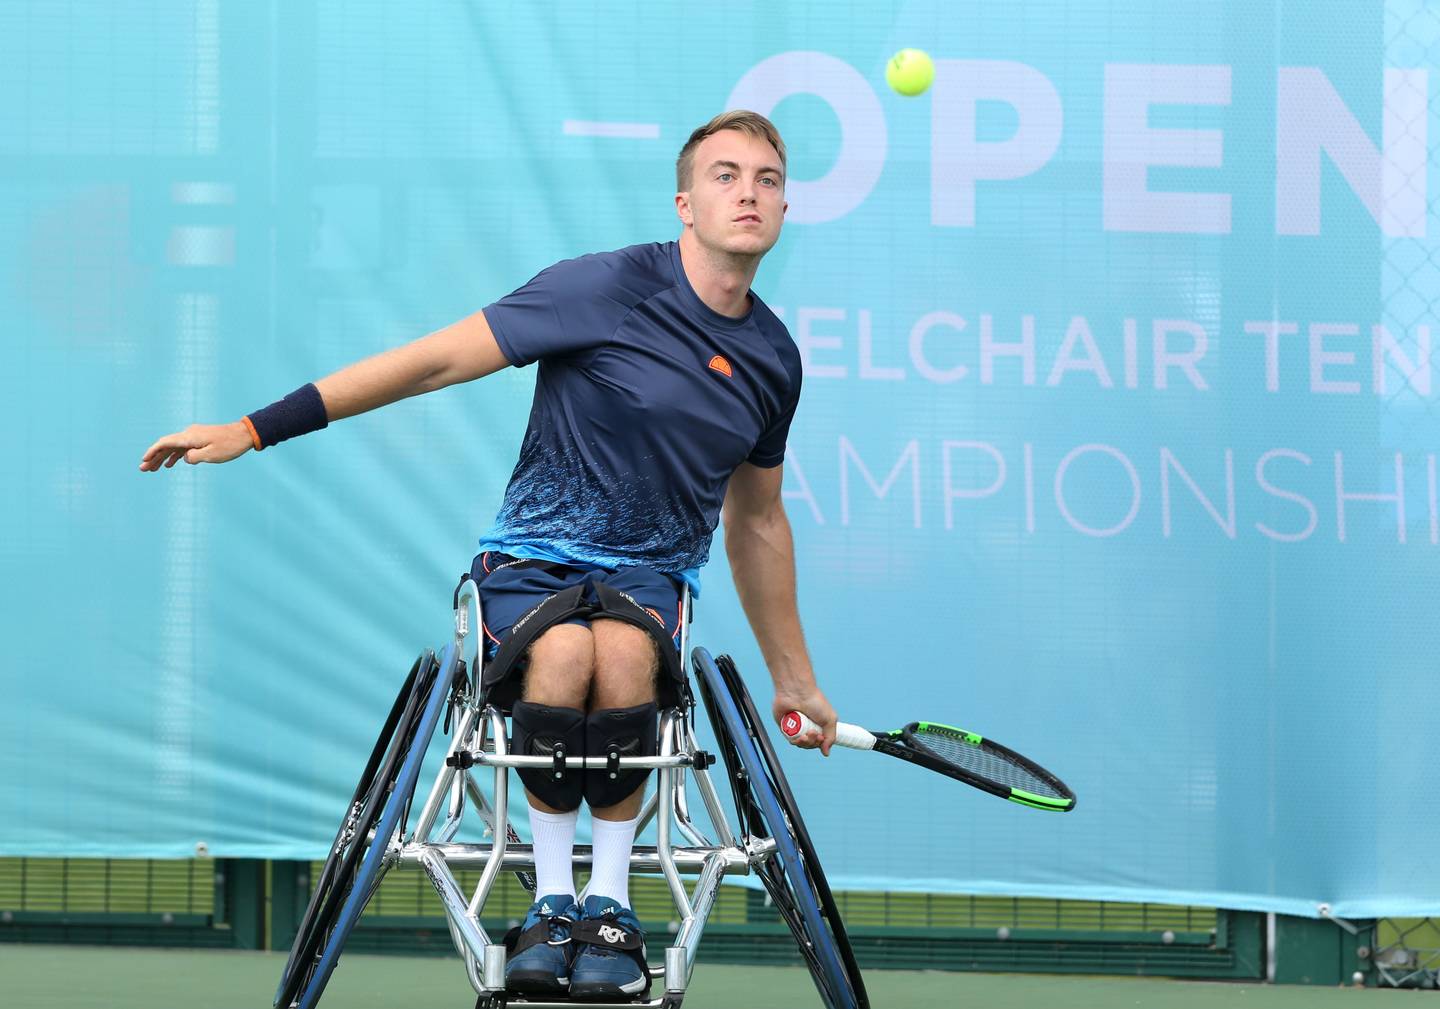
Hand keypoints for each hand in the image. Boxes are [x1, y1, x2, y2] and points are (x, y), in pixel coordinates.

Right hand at [139, 421, 253, 471]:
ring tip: (153, 469)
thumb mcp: (211, 455)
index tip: (144, 461)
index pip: (164, 443)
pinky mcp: (200, 439)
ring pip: (173, 447)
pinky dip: (175, 455)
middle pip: (166, 445)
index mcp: (189, 437)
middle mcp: (189, 434)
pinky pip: (183, 447)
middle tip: (144, 469)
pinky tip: (170, 464)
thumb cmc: (229, 445)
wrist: (244, 434)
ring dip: (163, 457)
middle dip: (154, 457)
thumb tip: (184, 458)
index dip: (152, 452)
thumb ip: (194, 457)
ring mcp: (194, 436)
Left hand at [772, 685, 836, 755]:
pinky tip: (800, 737)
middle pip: (810, 744)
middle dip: (813, 742)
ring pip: (801, 744)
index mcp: (818, 724)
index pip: (820, 741)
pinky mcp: (786, 727)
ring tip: (807, 735)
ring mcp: (796, 727)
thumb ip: (830, 737)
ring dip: (805, 743)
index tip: (822, 738)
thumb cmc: (815, 702)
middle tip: (813, 733)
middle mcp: (807, 726)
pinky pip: (791, 740)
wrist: (797, 692)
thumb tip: (826, 753)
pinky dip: (796, 742)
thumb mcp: (830, 720)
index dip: (821, 743)